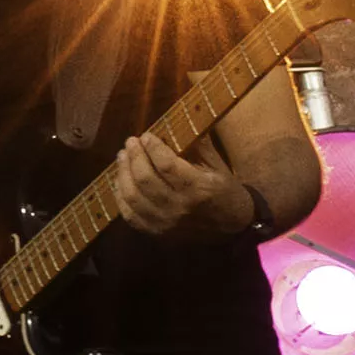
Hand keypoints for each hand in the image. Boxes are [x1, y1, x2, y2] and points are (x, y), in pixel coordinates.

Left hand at [112, 131, 254, 242]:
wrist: (233, 226)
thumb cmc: (224, 190)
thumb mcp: (217, 165)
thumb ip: (197, 145)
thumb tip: (176, 121)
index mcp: (199, 188)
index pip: (167, 165)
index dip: (153, 148)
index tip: (147, 135)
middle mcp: (180, 207)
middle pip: (145, 179)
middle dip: (134, 157)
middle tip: (130, 142)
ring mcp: (166, 223)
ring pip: (132, 196)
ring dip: (123, 173)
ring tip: (122, 156)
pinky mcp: (156, 232)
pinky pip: (129, 214)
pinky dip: (121, 195)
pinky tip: (120, 180)